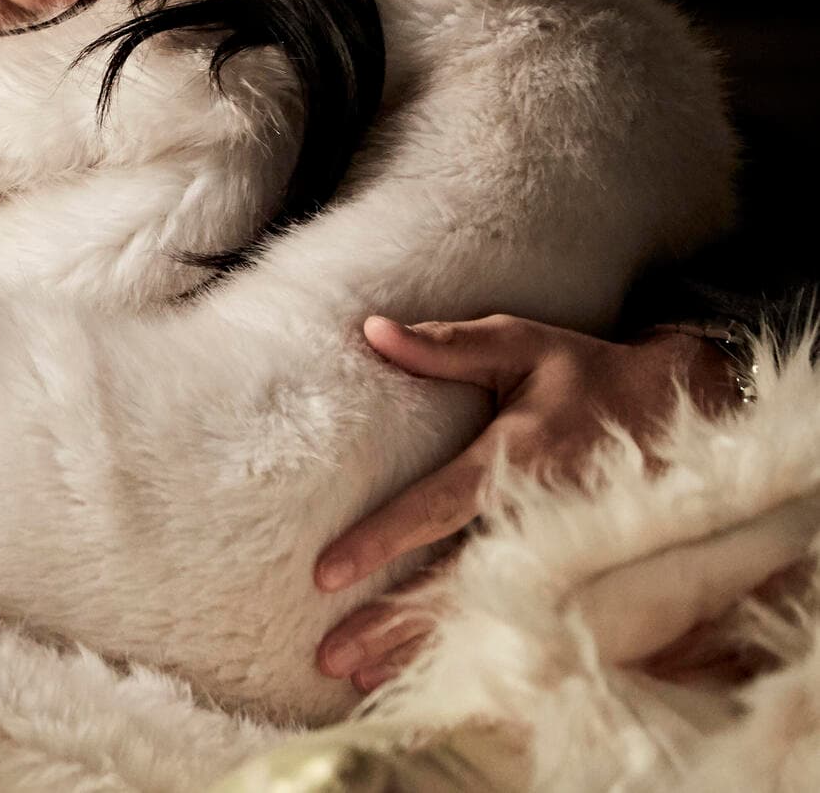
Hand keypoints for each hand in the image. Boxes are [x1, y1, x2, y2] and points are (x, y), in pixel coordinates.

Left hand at [313, 315, 733, 690]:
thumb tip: (371, 330)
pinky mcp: (585, 571)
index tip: (325, 573)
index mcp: (521, 455)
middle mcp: (544, 513)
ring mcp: (567, 550)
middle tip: (329, 654)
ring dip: (424, 648)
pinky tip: (430, 676)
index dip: (384, 540)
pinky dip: (474, 650)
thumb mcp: (520, 343)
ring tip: (361, 678)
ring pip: (487, 612)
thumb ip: (446, 344)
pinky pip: (525, 621)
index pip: (439, 505)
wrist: (682, 405)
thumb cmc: (582, 372)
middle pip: (458, 581)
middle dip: (392, 621)